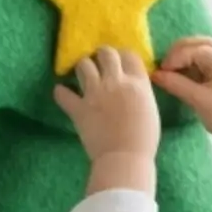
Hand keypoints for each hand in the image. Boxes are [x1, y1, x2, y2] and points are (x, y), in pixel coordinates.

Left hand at [54, 48, 160, 193]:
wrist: (125, 159)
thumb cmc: (144, 139)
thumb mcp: (151, 109)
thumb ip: (140, 92)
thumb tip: (131, 86)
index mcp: (137, 83)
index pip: (129, 55)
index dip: (123, 57)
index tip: (120, 63)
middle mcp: (115, 82)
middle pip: (106, 53)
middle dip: (102, 55)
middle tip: (100, 64)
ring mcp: (95, 94)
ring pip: (83, 65)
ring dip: (83, 68)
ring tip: (83, 76)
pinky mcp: (78, 108)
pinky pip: (62, 93)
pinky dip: (61, 93)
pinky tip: (63, 94)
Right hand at [153, 38, 211, 183]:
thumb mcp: (199, 101)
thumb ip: (176, 85)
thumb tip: (155, 74)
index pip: (197, 50)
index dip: (176, 57)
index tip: (162, 70)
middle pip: (203, 43)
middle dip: (182, 50)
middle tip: (166, 64)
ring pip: (207, 51)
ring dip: (189, 56)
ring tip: (174, 70)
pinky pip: (210, 63)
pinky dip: (195, 65)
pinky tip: (185, 77)